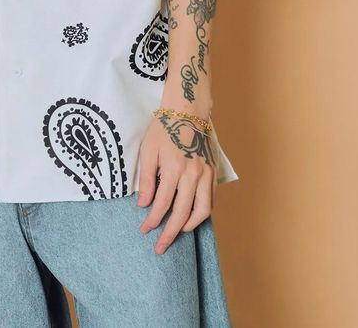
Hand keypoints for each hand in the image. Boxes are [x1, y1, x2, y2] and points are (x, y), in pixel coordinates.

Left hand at [136, 116, 216, 253]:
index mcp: (173, 168)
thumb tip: (144, 204)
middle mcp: (193, 174)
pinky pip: (211, 199)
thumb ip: (147, 179)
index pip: (161, 204)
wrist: (188, 110)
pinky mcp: (214, 172)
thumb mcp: (148, 150)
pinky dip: (202, 212)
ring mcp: (206, 174)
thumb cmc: (164, 128)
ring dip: (189, 226)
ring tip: (177, 232)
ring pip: (202, 211)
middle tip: (161, 247)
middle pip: (182, 213)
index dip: (152, 221)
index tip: (145, 231)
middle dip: (170, 233)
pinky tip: (192, 216)